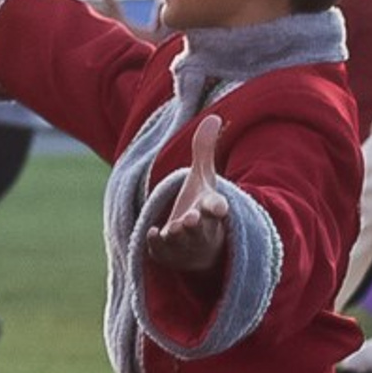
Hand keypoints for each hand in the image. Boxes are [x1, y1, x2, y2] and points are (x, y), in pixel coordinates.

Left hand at [146, 114, 229, 276]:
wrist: (200, 244)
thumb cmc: (200, 205)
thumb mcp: (202, 177)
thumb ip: (204, 150)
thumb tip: (215, 117)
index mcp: (210, 208)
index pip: (217, 208)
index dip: (217, 208)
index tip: (220, 208)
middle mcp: (201, 228)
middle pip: (201, 227)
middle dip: (196, 224)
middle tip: (190, 219)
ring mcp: (186, 244)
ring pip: (183, 240)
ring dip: (178, 234)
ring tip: (174, 226)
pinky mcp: (170, 254)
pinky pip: (163, 252)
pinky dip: (157, 244)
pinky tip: (151, 232)